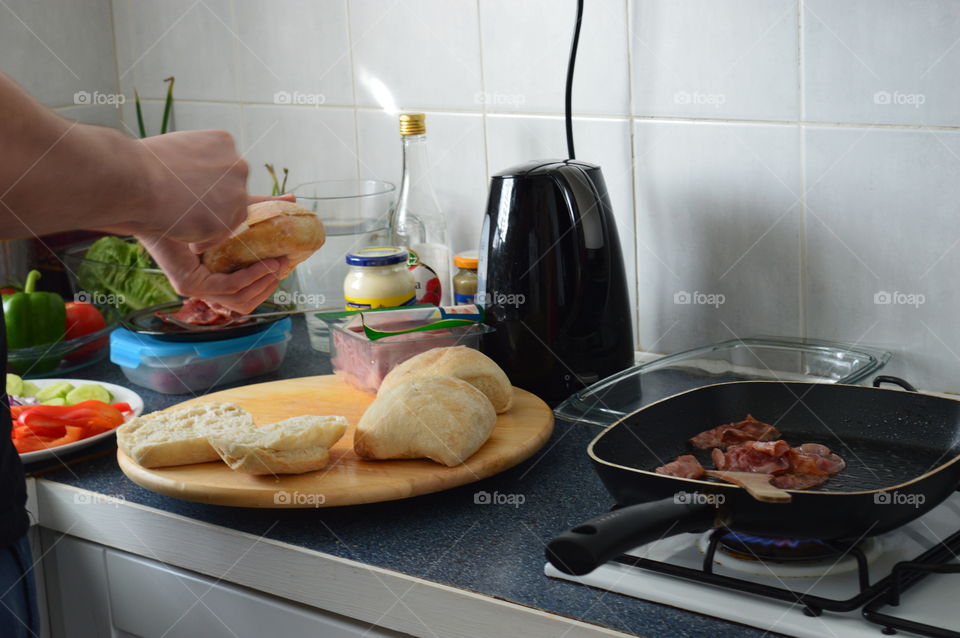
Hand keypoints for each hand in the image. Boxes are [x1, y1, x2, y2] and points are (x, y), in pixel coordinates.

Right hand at [108, 130, 249, 244]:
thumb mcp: (178, 150)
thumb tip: (200, 179)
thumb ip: (197, 163)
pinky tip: (188, 240)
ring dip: (212, 225)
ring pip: (231, 218)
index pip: (227, 172)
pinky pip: (220, 236)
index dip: (210, 189)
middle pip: (235, 195)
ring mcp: (236, 193)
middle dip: (214, 208)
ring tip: (185, 227)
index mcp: (224, 143)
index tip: (191, 196)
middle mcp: (238, 165)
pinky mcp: (227, 219)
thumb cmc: (143, 164)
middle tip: (190, 215)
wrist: (132, 177)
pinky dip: (205, 240)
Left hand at [137, 194, 294, 313]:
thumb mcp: (234, 207)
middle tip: (285, 264)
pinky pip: (229, 286)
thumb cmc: (189, 199)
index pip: (246, 292)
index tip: (285, 262)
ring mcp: (194, 287)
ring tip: (278, 264)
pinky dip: (251, 276)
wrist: (152, 194)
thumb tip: (293, 200)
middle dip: (270, 286)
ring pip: (240, 299)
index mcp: (211, 272)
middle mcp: (202, 285)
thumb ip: (261, 208)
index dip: (268, 282)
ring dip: (264, 283)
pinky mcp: (189, 284)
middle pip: (246, 301)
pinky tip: (265, 262)